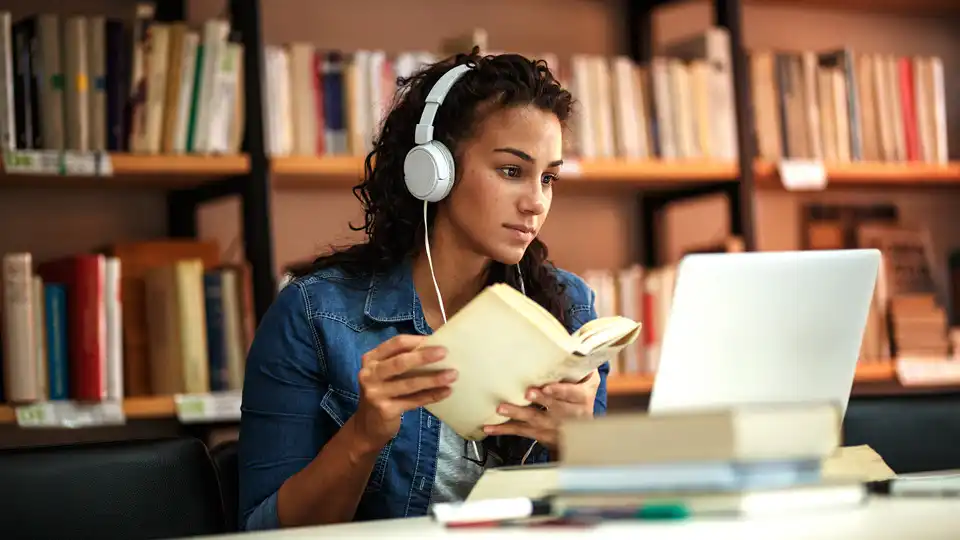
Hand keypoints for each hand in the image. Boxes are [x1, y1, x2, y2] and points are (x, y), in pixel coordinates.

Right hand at [352, 335, 455, 450]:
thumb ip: (401, 361)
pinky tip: (446, 392)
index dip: (417, 341)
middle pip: (400, 362)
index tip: (437, 340)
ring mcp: (375, 393)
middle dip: (424, 356)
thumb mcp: (384, 374)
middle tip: (445, 352)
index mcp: (371, 359)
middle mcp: (369, 374)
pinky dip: (431, 395)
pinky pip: (414, 401)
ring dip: (433, 379)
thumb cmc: (383, 393)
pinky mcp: (385, 410)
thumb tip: (434, 348)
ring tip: (452, 375)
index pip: (395, 344)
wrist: (367, 426)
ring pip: (409, 383)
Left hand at [482, 370, 599, 450]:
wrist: (585, 433)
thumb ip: (583, 365)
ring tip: (502, 408)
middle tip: (526, 393)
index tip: (547, 387)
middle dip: (540, 400)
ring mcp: (554, 426)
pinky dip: (505, 430)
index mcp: (582, 398)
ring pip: (535, 420)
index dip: (560, 391)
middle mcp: (570, 414)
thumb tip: (575, 344)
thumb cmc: (581, 397)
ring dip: (518, 414)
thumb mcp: (590, 381)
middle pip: (554, 407)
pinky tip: (490, 428)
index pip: (572, 394)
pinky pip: (522, 432)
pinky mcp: (541, 435)